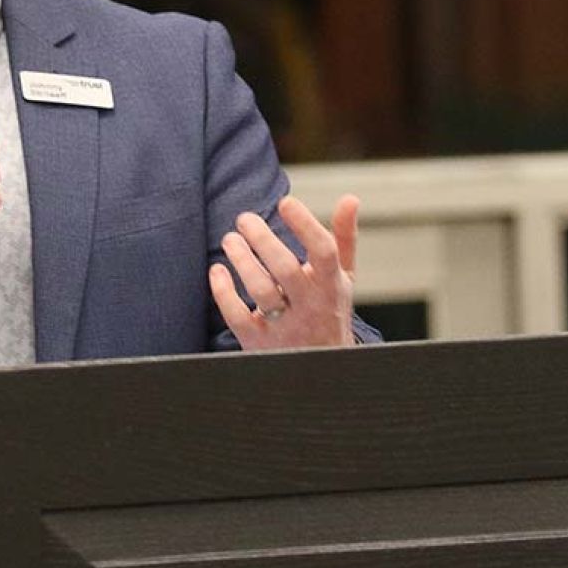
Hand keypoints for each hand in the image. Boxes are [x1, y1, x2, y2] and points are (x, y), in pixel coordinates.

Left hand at [209, 194, 358, 349]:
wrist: (321, 368)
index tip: (286, 202)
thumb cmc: (328, 311)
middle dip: (263, 240)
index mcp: (332, 287)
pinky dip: (223, 292)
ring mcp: (284, 327)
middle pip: (286, 269)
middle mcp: (310, 308)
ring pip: (261, 291)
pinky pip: (238, 317)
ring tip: (230, 239)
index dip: (305, 225)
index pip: (324, 252)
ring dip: (242, 261)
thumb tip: (350, 199)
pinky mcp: (259, 343)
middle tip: (245, 218)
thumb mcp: (342, 278)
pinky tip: (217, 270)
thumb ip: (344, 239)